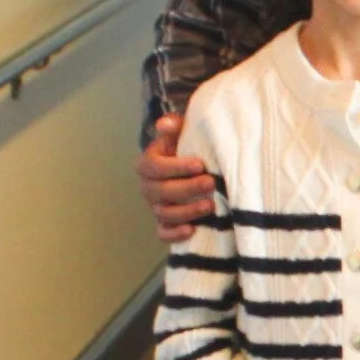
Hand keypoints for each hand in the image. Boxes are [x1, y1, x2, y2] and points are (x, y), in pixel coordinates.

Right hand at [137, 113, 215, 243]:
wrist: (190, 169)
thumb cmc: (186, 149)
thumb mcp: (182, 134)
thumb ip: (175, 127)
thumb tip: (165, 124)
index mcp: (148, 164)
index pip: (155, 166)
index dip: (176, 167)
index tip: (200, 165)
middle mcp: (148, 187)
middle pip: (161, 191)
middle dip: (187, 188)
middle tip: (211, 183)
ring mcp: (155, 207)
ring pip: (164, 213)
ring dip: (187, 211)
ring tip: (210, 206)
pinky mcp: (164, 224)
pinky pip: (163, 233)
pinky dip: (174, 234)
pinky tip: (192, 230)